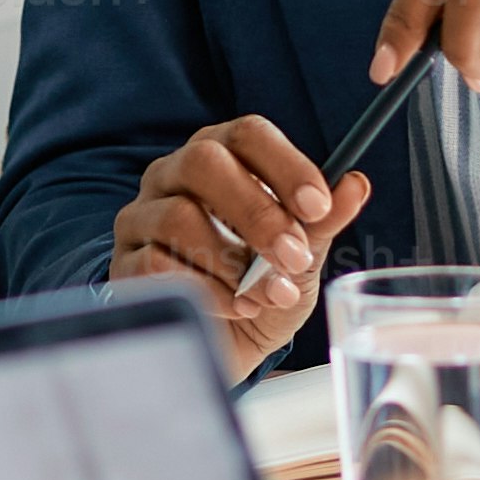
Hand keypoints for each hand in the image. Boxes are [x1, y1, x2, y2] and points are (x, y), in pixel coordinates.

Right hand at [108, 115, 374, 383]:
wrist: (224, 345)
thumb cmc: (262, 289)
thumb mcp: (301, 258)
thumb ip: (322, 222)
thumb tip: (355, 185)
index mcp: (222, 157)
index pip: (248, 134)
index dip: (285, 166)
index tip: (318, 206)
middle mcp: (175, 175)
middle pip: (204, 162)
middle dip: (257, 212)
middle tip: (292, 257)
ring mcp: (142, 216)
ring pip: (178, 216)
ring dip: (232, 262)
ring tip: (264, 295)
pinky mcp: (124, 262)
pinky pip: (158, 265)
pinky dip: (208, 292)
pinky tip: (234, 309)